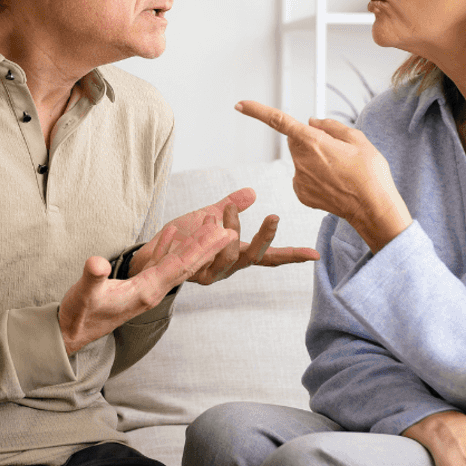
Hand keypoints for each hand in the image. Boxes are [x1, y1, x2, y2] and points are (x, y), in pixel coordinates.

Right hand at [59, 221, 235, 354]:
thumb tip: (98, 263)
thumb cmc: (79, 316)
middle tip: (231, 228)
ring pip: (176, 264)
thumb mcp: (83, 295)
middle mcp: (152, 291)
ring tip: (210, 227)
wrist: (73, 334)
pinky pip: (159, 264)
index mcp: (146, 291)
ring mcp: (147, 289)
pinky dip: (168, 247)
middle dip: (209, 247)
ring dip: (194, 246)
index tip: (221, 234)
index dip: (201, 248)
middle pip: (187, 265)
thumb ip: (92, 278)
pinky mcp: (138, 287)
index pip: (180, 266)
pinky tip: (172, 232)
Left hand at [130, 187, 319, 284]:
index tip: (315, 254)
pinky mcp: (192, 274)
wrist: (149, 256)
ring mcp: (211, 273)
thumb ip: (230, 206)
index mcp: (236, 255)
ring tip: (220, 210)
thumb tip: (252, 192)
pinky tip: (202, 221)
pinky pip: (205, 254)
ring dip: (229, 228)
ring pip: (230, 254)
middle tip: (274, 216)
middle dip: (266, 237)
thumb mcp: (209, 217)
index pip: (269, 256)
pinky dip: (205, 235)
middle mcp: (227, 268)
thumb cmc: (181, 240)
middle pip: (255, 256)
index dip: (292, 255)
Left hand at [235, 100, 411, 252]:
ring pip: (302, 160)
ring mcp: (299, 179)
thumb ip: (331, 126)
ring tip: (340, 171)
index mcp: (313, 141)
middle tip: (337, 151)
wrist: (372, 208)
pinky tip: (334, 184)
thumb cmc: (370, 173)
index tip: (241, 104)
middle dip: (311, 140)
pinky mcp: (301, 194)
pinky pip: (303, 178)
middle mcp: (301, 160)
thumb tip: (313, 122)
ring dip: (315, 160)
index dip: (257, 111)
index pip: (278, 120)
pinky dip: (315, 178)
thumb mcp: (357, 139)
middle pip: (296, 141)